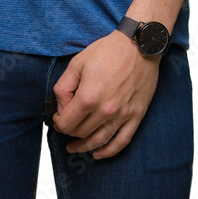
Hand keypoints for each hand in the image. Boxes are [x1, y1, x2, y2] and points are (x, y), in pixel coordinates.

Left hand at [52, 29, 160, 159]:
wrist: (139, 45)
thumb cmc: (108, 51)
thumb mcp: (78, 63)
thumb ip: (64, 87)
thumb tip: (61, 107)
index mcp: (88, 97)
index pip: (67, 122)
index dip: (58, 121)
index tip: (58, 116)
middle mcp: (105, 111)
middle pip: (81, 133)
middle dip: (70, 131)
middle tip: (66, 125)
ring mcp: (122, 115)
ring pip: (99, 141)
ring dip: (84, 147)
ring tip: (75, 148)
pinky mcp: (136, 116)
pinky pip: (122, 141)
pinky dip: (109, 152)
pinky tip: (98, 154)